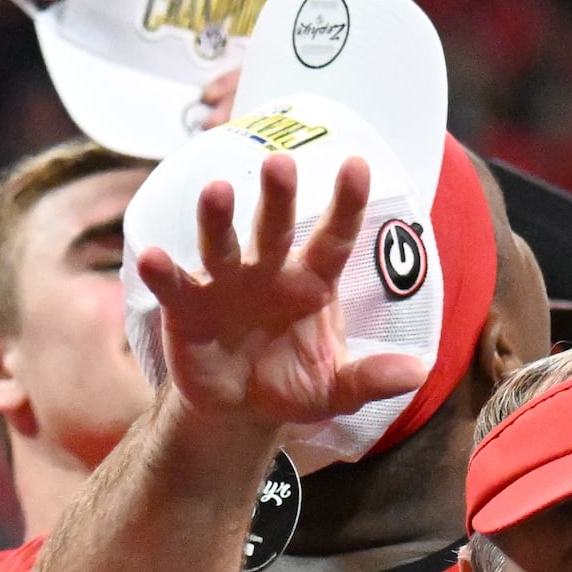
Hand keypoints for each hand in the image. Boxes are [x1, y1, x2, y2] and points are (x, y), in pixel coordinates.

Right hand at [132, 150, 421, 434]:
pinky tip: (153, 256)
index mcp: (312, 281)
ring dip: (217, 218)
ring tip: (217, 190)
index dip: (347, 203)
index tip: (358, 164)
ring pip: (221, 244)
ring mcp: (224, 284)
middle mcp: (268, 271)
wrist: (239, 410)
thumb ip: (370, 378)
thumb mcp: (335, 389)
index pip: (335, 237)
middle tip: (280, 161)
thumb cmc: (291, 384)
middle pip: (274, 227)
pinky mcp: (186, 308)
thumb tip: (418, 372)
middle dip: (278, 196)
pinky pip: (174, 286)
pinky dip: (162, 272)